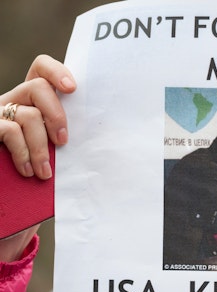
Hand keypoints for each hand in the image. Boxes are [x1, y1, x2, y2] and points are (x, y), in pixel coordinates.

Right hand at [1, 56, 75, 261]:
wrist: (7, 191)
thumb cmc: (36, 170)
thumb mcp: (54, 149)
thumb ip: (64, 136)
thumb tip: (101, 141)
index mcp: (33, 99)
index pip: (41, 68)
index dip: (56, 71)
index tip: (72, 89)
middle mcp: (14, 100)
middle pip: (38, 87)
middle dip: (56, 115)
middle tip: (64, 142)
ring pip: (27, 115)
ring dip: (41, 147)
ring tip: (46, 172)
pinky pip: (9, 130)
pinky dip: (23, 153)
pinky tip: (29, 171)